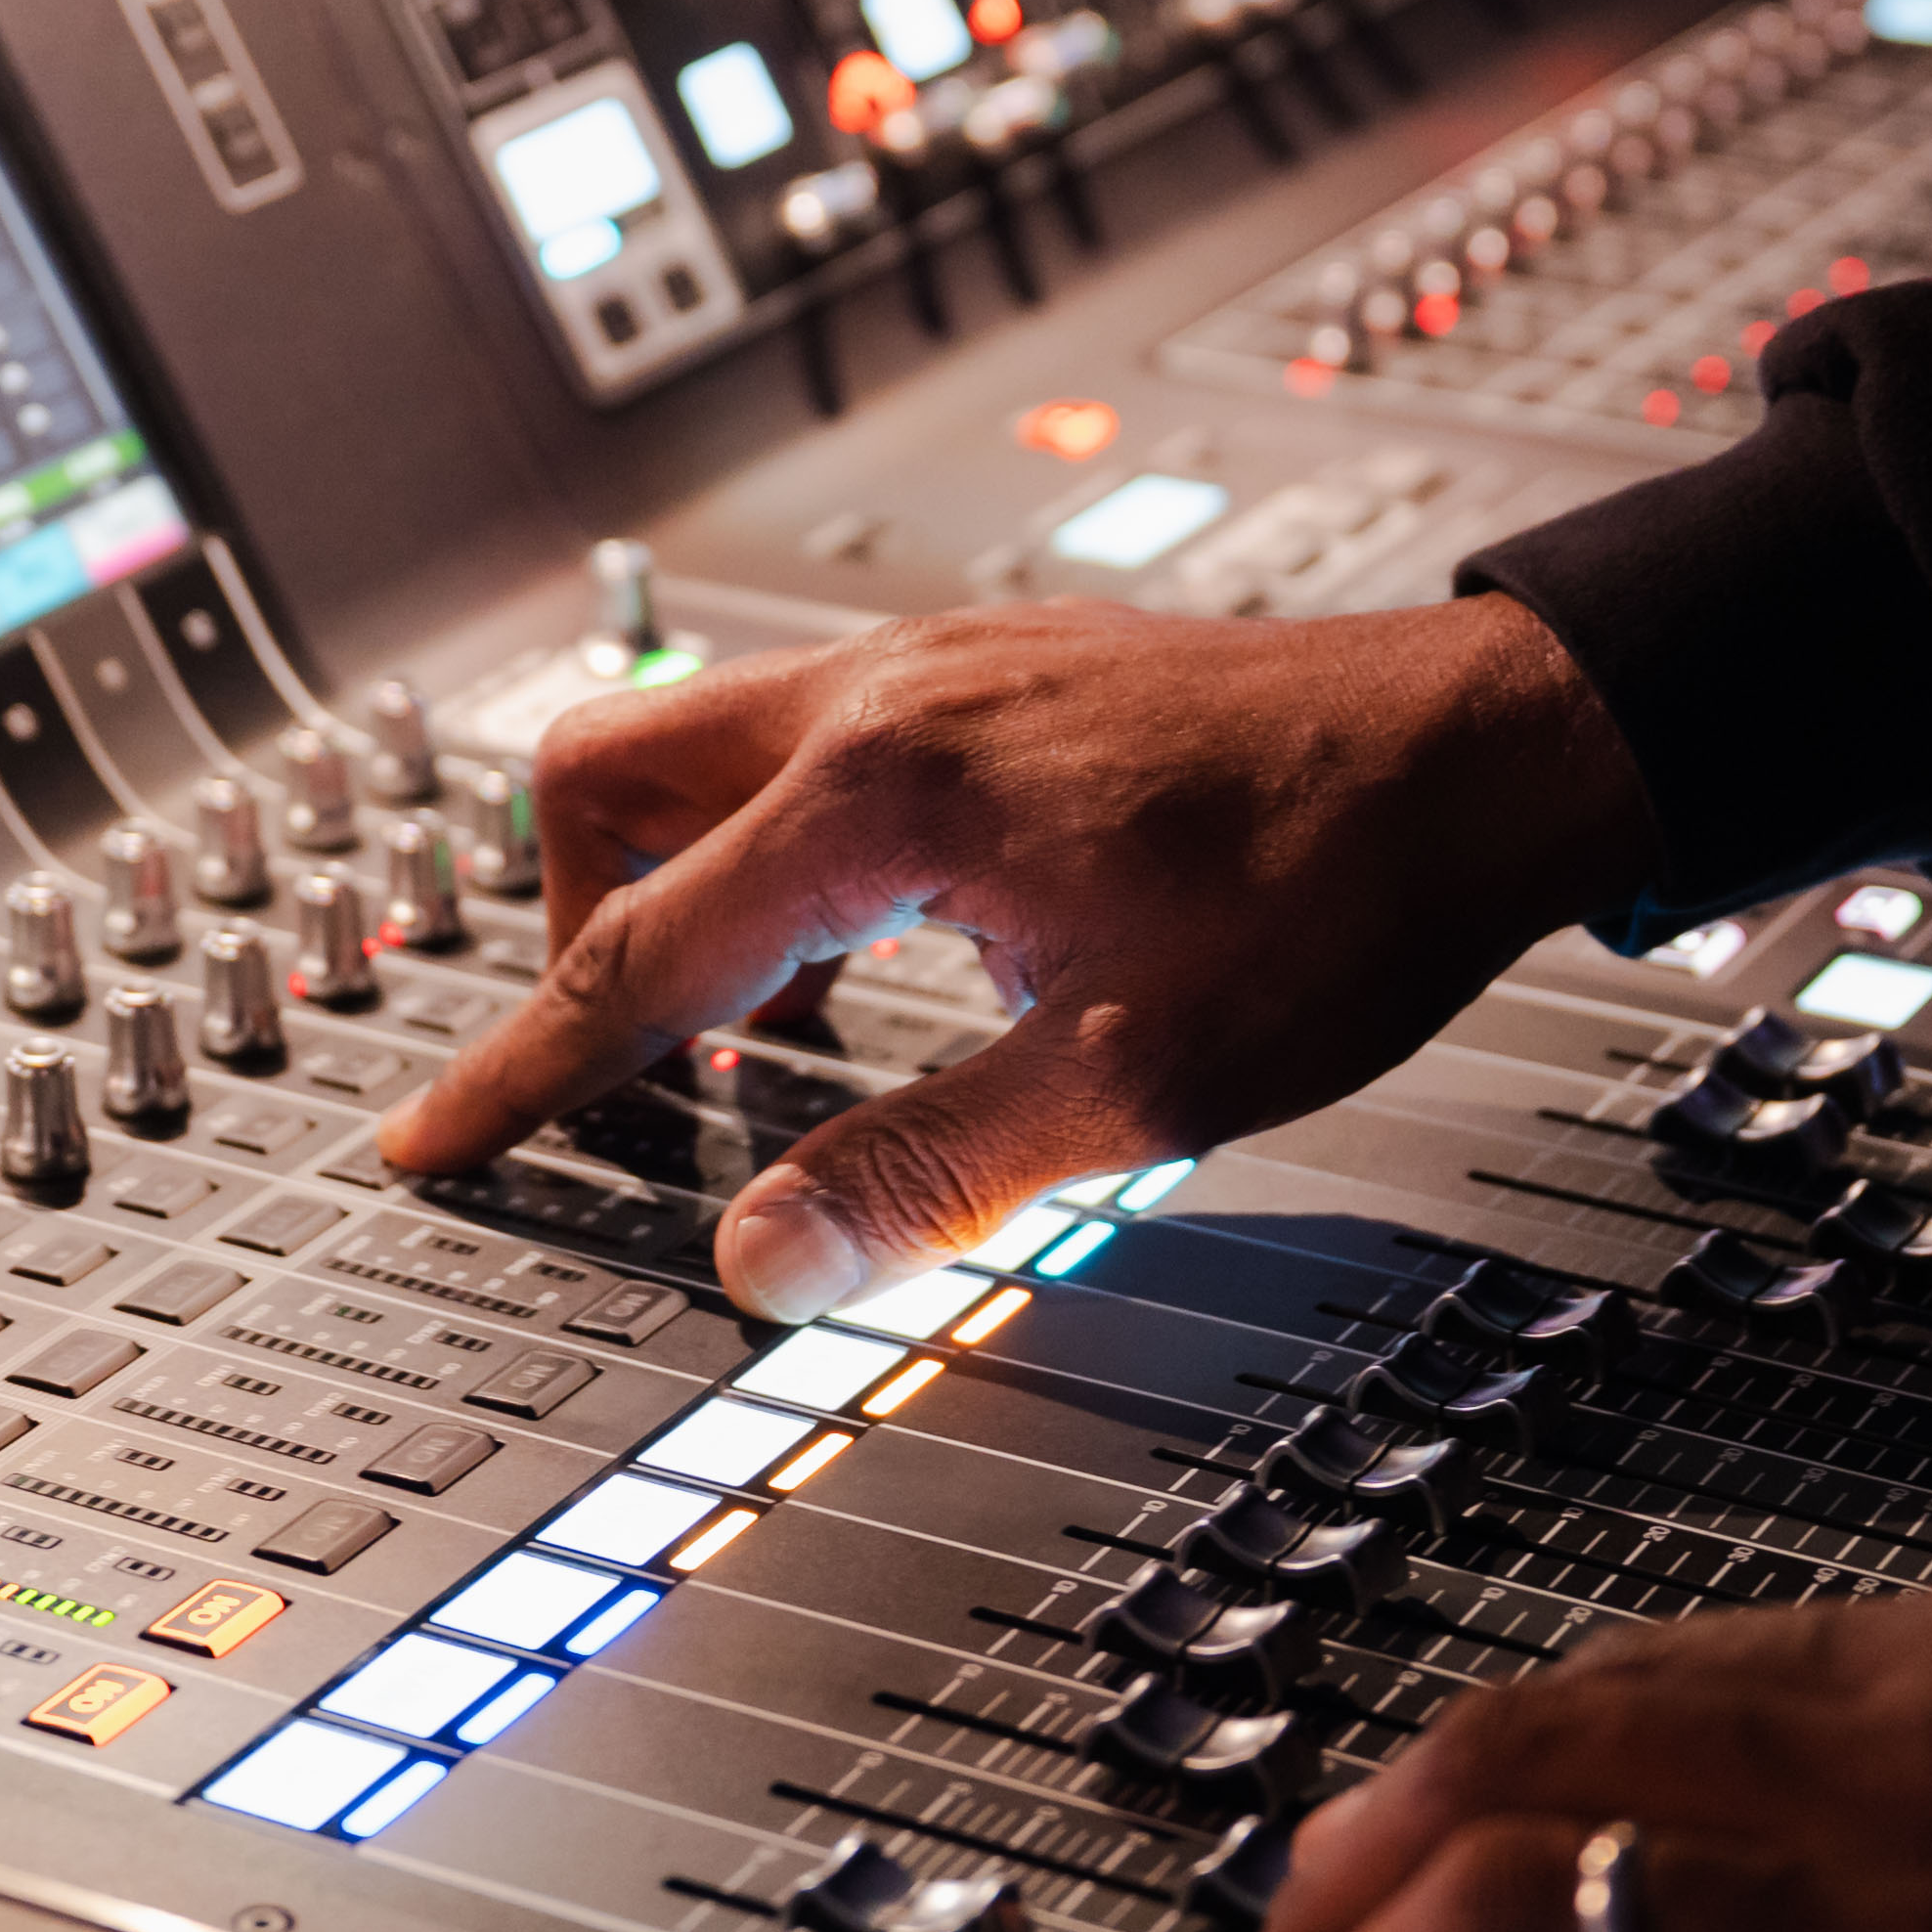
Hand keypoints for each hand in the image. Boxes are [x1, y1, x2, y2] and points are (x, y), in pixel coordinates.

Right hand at [369, 592, 1652, 1322]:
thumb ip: (927, 1174)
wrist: (1497, 743)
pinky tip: (873, 972)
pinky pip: (800, 753)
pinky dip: (780, 862)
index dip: (522, 1071)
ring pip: (694, 754)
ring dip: (680, 897)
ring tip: (756, 1051)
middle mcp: (884, 695)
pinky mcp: (989, 674)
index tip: (434, 1143)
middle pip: (598, 789)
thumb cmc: (1347, 884)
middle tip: (617, 1081)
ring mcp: (933, 667)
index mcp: (888, 792)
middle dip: (566, 940)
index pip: (636, 954)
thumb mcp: (1137, 1081)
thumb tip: (764, 1263)